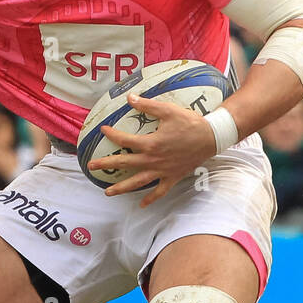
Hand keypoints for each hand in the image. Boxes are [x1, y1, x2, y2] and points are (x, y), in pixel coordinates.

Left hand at [87, 92, 217, 205]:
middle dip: (106, 164)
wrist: (211, 137)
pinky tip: (141, 205)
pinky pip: (159, 191)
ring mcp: (162, 171)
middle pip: (125, 163)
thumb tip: (129, 97)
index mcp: (150, 143)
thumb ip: (147, 105)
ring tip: (107, 192)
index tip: (103, 130)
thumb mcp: (168, 110)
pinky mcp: (172, 177)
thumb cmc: (190, 123)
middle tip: (91, 167)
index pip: (124, 139)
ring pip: (137, 182)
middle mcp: (153, 160)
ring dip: (121, 188)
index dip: (112, 134)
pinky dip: (150, 199)